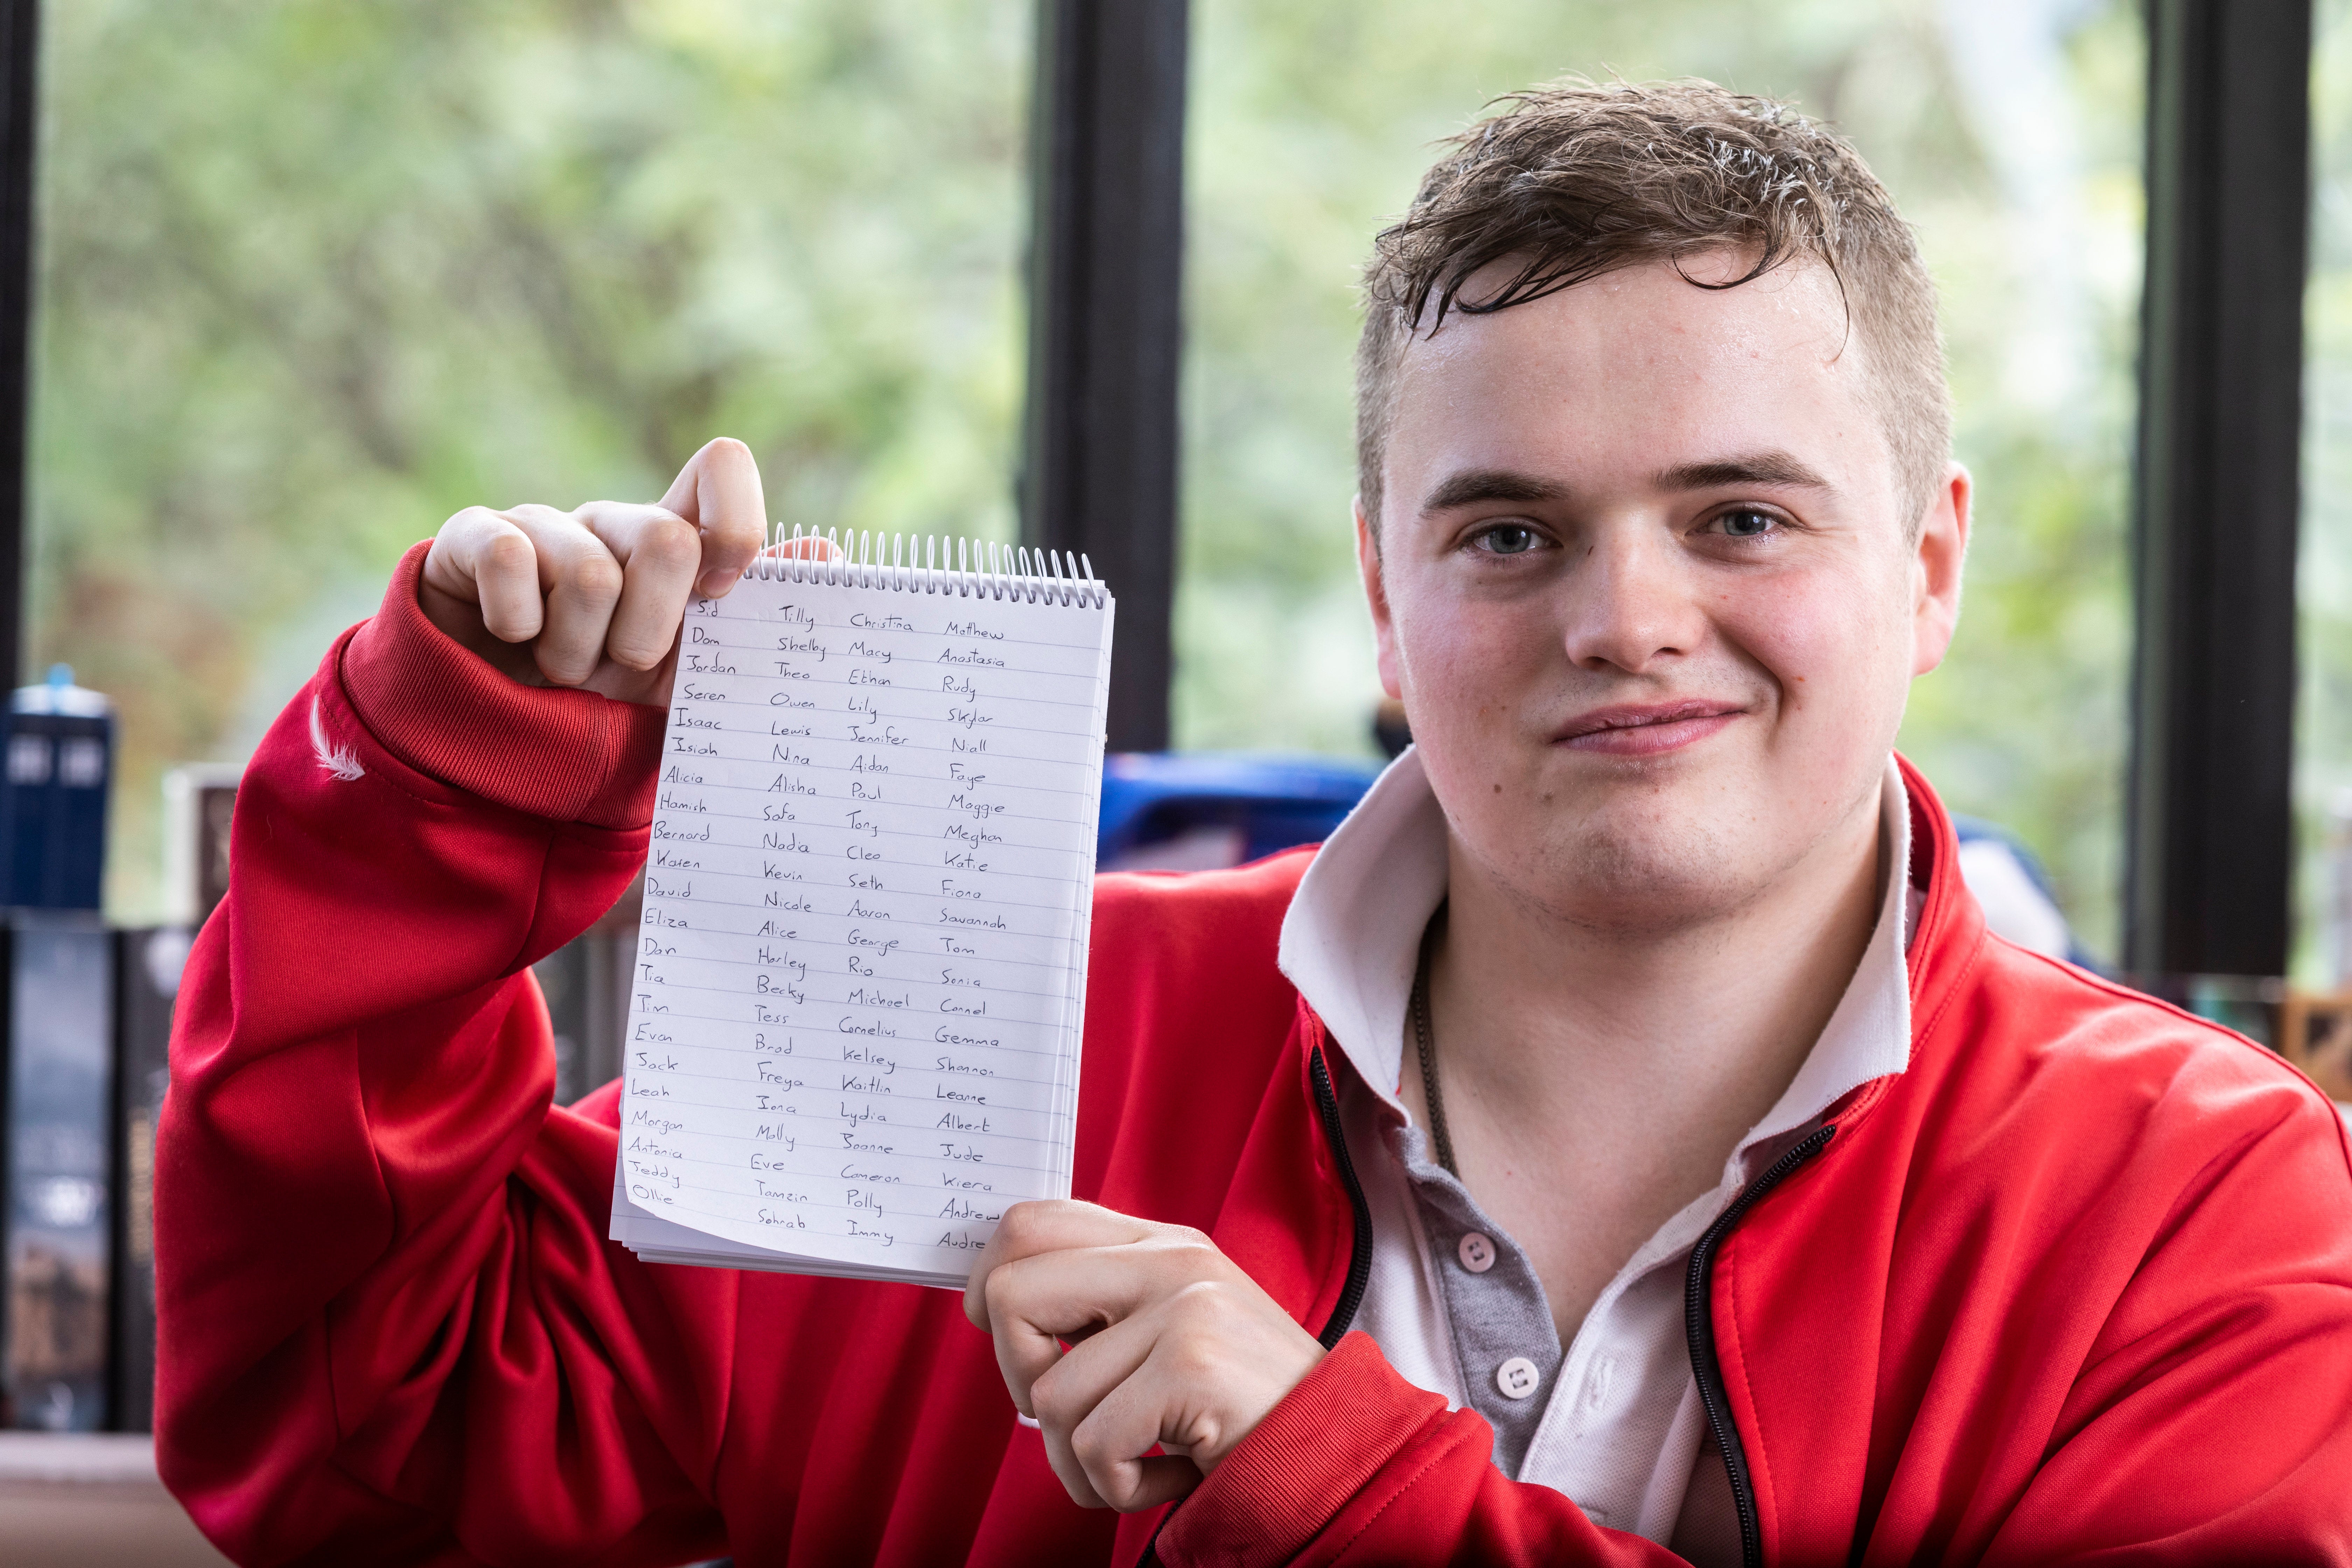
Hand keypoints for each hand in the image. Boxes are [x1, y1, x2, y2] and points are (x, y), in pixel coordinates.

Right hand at [419, 437, 767, 705]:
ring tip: (562, 670)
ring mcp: (543, 522)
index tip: (724, 595)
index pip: (720, 466)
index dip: (735, 524)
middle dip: (650, 632)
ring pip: (589, 573)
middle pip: (668, 539)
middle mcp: (613, 520)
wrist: (498, 720)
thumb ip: (751, 621)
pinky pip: (511, 562)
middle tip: (621, 665)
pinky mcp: (474, 535)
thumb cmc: (604, 691)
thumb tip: (827, 555)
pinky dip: (517, 627)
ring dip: (577, 650)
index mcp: (672, 541)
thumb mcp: (686, 672)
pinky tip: (512, 641)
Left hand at [964, 1200, 1325, 1511]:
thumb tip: (995, 1302)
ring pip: (1049, 1396)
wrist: (1340, 1452)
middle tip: (1073, 1414)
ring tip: (1147, 1456)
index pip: (1033, 1222)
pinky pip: (1092, 1444)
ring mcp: (1185, 1307)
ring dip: (1083, 1460)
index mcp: (1162, 1243)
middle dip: (1019, 1376)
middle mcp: (1172, 1261)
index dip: (990, 1280)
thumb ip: (1105, 1304)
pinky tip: (1172, 1473)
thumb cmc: (1242, 1407)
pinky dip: (1119, 1486)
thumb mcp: (1173, 1331)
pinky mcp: (1192, 1365)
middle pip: (1011, 1295)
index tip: (1002, 1332)